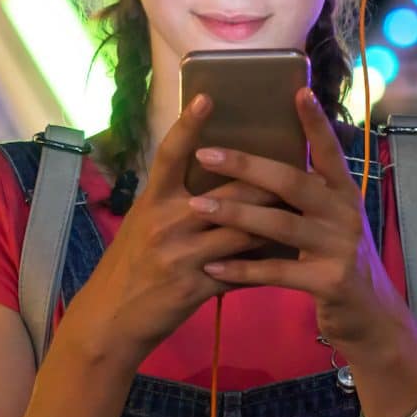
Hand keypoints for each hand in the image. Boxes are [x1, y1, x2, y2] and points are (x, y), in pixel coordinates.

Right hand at [68, 94, 275, 368]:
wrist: (110, 320)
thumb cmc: (130, 265)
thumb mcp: (143, 224)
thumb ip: (174, 201)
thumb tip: (214, 176)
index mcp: (152, 201)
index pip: (170, 154)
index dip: (188, 125)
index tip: (208, 97)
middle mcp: (166, 222)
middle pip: (228, 192)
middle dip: (268, 181)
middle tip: (302, 164)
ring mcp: (182, 255)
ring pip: (244, 229)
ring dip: (276, 220)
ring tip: (306, 209)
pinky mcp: (195, 286)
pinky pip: (242, 270)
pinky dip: (266, 263)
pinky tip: (290, 258)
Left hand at [191, 88, 408, 354]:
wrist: (370, 314)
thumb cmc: (338, 258)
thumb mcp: (332, 221)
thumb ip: (308, 195)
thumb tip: (265, 164)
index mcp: (344, 192)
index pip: (329, 150)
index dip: (314, 121)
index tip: (298, 90)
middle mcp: (345, 213)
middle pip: (292, 181)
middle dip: (246, 166)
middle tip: (206, 154)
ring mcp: (340, 247)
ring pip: (279, 224)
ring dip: (234, 214)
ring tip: (197, 207)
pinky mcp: (330, 280)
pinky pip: (278, 271)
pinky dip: (243, 269)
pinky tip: (214, 268)